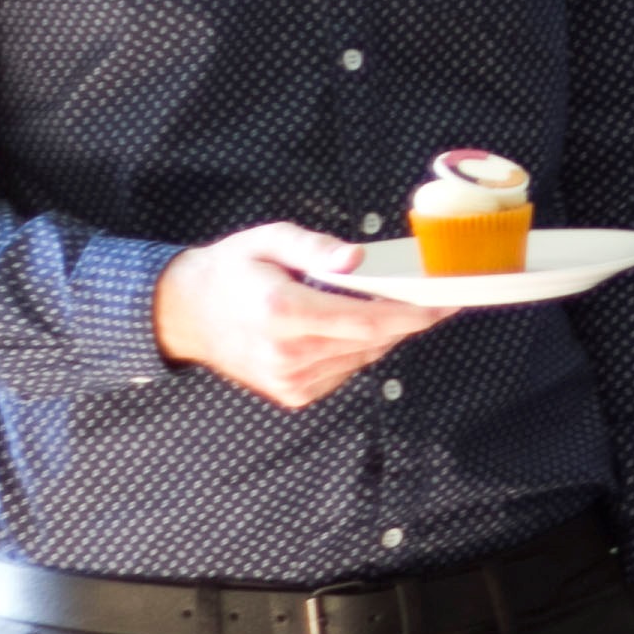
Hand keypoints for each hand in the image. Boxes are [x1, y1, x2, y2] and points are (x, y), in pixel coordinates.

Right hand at [151, 223, 439, 408]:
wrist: (185, 313)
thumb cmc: (231, 269)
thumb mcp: (268, 239)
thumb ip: (315, 247)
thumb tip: (357, 259)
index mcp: (282, 313)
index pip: (367, 321)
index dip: (414, 314)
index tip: (448, 302)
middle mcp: (288, 354)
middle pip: (373, 341)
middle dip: (409, 319)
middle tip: (438, 297)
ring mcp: (290, 381)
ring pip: (363, 358)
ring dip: (382, 333)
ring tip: (388, 304)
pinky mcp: (293, 395)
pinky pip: (345, 370)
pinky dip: (356, 348)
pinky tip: (344, 326)